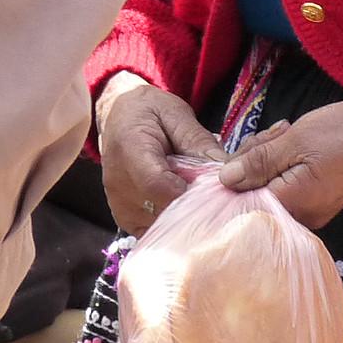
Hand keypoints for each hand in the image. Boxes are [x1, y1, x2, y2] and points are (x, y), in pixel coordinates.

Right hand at [96, 72, 228, 234]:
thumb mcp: (176, 114)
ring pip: (160, 225)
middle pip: (161, 210)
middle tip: (216, 194)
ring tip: (200, 197)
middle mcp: (118, 184)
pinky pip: (153, 231)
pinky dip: (173, 224)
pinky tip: (186, 207)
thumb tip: (224, 167)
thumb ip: (198, 140)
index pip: (158, 185)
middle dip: (194, 206)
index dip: (189, 193)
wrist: (118, 117)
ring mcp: (119, 206)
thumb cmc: (149, 112)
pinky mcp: (124, 219)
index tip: (215, 188)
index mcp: (129, 150)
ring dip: (185, 217)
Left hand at [217, 98, 342, 228]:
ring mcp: (311, 210)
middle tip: (274, 132)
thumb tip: (225, 180)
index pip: (243, 203)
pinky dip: (283, 164)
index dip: (234, 176)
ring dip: (269, 158)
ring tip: (285, 131)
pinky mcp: (317, 199)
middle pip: (255, 197)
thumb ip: (259, 161)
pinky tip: (291, 140)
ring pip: (270, 188)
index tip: (243, 149)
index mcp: (294, 205)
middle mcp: (301, 217)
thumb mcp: (296, 139)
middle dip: (253, 161)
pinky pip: (287, 186)